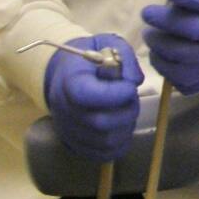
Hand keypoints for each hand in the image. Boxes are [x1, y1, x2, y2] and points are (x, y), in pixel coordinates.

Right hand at [43, 34, 142, 161]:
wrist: (68, 72)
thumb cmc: (92, 57)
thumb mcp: (108, 44)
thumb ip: (124, 57)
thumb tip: (134, 81)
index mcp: (70, 81)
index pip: (89, 96)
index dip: (116, 94)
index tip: (130, 86)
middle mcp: (64, 109)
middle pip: (99, 123)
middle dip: (126, 110)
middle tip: (131, 97)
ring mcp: (68, 129)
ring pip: (104, 141)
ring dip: (126, 127)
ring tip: (126, 109)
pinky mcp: (75, 143)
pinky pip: (101, 153)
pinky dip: (119, 143)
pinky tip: (122, 126)